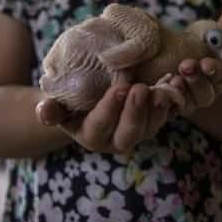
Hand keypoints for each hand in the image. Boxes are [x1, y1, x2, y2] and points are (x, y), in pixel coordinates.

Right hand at [36, 83, 172, 153]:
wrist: (89, 92)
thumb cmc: (70, 97)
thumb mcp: (58, 101)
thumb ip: (52, 108)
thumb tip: (44, 113)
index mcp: (91, 135)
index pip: (100, 126)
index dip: (110, 109)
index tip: (119, 88)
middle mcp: (116, 140)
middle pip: (129, 134)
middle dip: (137, 113)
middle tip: (142, 89)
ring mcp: (138, 132)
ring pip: (151, 127)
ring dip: (159, 109)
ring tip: (164, 88)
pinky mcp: (154, 121)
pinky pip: (166, 115)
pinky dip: (173, 100)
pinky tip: (177, 81)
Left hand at [171, 7, 221, 116]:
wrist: (162, 47)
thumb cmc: (192, 38)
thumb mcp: (207, 30)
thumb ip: (221, 27)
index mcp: (217, 76)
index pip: (219, 77)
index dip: (215, 71)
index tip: (206, 63)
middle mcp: (204, 92)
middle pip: (205, 94)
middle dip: (197, 80)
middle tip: (186, 65)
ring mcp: (186, 101)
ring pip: (189, 104)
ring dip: (183, 90)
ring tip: (174, 78)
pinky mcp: (168, 105)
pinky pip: (169, 109)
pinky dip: (167, 100)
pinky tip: (161, 87)